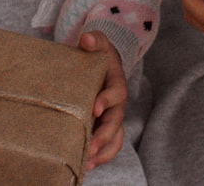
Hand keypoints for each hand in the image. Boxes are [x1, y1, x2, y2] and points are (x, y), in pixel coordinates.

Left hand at [80, 31, 126, 171]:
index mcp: (116, 83)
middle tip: (90, 146)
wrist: (101, 64)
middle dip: (104, 135)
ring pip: (115, 138)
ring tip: (88, 161)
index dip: (107, 100)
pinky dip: (101, 156)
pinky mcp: (104, 127)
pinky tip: (86, 164)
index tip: (95, 107)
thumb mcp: (98, 42)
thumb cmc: (97, 55)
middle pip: (116, 122)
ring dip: (103, 150)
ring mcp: (112, 118)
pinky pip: (109, 145)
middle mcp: (117, 104)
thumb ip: (94, 39)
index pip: (117, 93)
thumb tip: (86, 38)